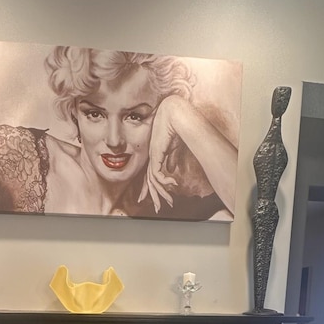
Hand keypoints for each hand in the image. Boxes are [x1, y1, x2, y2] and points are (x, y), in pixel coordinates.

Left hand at [138, 96, 183, 212]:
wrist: (174, 115)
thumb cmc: (176, 127)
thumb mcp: (175, 147)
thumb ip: (172, 159)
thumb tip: (171, 170)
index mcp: (155, 155)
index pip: (151, 175)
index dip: (149, 188)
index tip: (148, 198)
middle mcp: (152, 158)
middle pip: (150, 182)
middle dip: (154, 196)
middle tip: (157, 208)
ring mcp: (152, 157)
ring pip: (153, 181)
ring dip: (162, 193)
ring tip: (169, 202)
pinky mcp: (155, 156)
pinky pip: (158, 175)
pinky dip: (165, 181)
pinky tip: (173, 184)